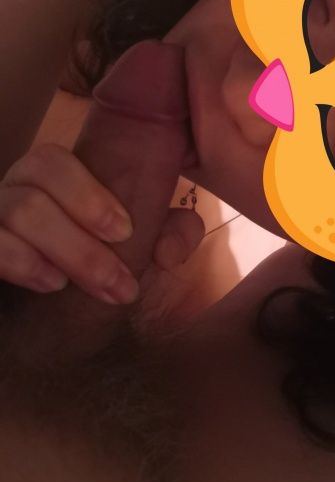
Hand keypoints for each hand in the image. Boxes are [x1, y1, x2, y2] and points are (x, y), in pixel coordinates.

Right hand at [0, 142, 204, 304]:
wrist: (44, 321)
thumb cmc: (95, 266)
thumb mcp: (138, 248)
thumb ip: (169, 235)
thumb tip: (172, 249)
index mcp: (48, 179)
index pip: (52, 161)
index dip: (89, 194)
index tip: (126, 233)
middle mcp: (12, 191)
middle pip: (35, 189)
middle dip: (82, 240)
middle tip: (118, 282)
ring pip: (13, 213)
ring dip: (59, 253)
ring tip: (79, 286)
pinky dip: (20, 261)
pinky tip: (49, 283)